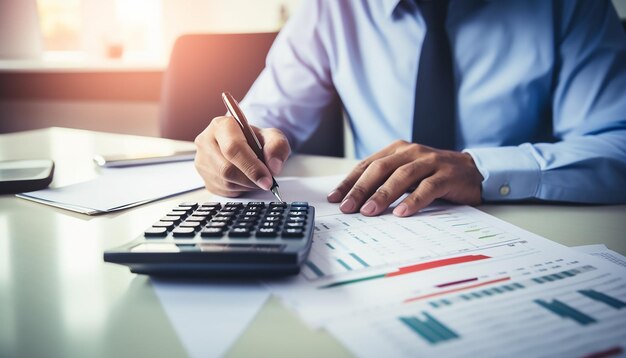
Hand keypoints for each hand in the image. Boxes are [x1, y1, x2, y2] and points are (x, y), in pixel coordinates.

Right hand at [194, 116, 290, 196]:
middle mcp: (206, 141)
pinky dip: (239, 189)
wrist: (246, 146)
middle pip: (227, 168)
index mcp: (221, 125)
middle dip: (251, 179)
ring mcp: (202, 161)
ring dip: (247, 185)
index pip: (233, 148)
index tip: (267, 178)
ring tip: (256, 176)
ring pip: (226, 182)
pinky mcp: (204, 178)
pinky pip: (223, 191)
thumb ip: (277, 146)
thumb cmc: (256, 140)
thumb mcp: (272, 137)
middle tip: (266, 181)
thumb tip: (273, 166)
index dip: (251, 166)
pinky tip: (245, 179)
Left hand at [327, 140, 482, 216]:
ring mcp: (430, 162)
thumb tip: (355, 200)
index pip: (367, 165)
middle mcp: (412, 152)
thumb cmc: (434, 175)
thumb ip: (385, 181)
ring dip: (383, 194)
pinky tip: (401, 212)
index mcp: (398, 150)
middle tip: (347, 207)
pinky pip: (428, 188)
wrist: (474, 171)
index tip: (334, 198)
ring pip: (402, 177)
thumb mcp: (407, 173)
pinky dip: (413, 200)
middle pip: (380, 169)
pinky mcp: (447, 176)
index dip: (349, 182)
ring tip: (368, 211)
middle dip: (360, 189)